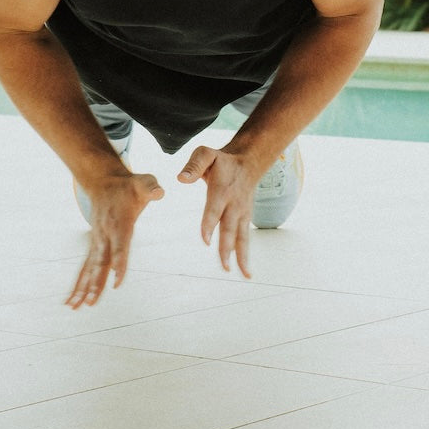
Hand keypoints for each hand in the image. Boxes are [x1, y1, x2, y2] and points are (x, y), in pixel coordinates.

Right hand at [70, 171, 163, 308]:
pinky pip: (85, 267)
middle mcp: (104, 235)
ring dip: (82, 288)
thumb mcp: (143, 182)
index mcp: (118, 223)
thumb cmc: (128, 187)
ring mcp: (96, 241)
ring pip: (89, 268)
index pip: (120, 245)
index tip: (116, 279)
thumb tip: (159, 192)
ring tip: (76, 306)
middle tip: (91, 301)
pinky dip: (79, 284)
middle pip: (100, 262)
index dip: (119, 262)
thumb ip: (151, 187)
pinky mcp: (93, 246)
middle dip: (95, 282)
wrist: (104, 182)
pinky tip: (72, 301)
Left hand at [178, 145, 260, 277]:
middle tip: (225, 265)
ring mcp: (242, 212)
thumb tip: (180, 179)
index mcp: (222, 190)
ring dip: (242, 256)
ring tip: (243, 274)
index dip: (210, 224)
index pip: (215, 209)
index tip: (206, 240)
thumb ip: (193, 166)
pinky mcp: (246, 218)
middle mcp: (235, 204)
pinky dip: (245, 254)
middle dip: (227, 248)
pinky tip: (244, 270)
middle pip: (230, 228)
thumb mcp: (205, 154)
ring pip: (242, 237)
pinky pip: (245, 238)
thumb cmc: (221, 160)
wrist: (248, 161)